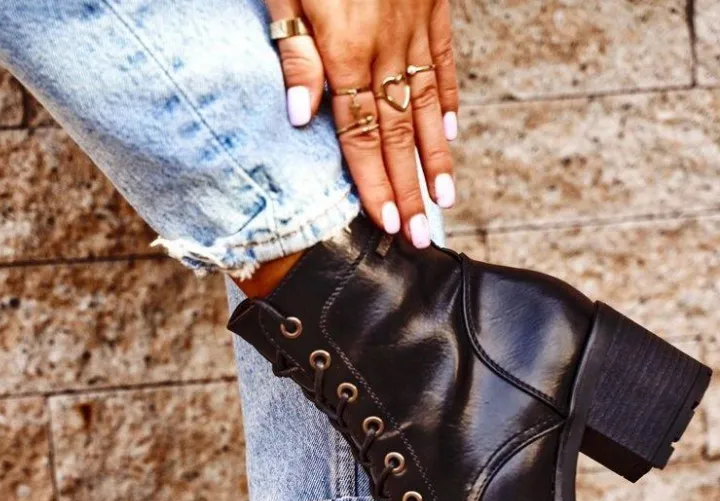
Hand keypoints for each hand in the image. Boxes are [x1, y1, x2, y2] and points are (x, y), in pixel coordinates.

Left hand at [265, 0, 458, 246]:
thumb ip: (295, 51)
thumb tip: (299, 115)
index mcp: (345, 50)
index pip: (361, 135)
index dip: (375, 184)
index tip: (388, 223)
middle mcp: (385, 48)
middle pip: (398, 134)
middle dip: (410, 190)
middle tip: (419, 234)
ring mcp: (413, 27)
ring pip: (426, 106)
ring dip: (435, 158)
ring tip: (444, 199)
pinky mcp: (431, 5)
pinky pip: (443, 61)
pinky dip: (448, 100)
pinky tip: (449, 132)